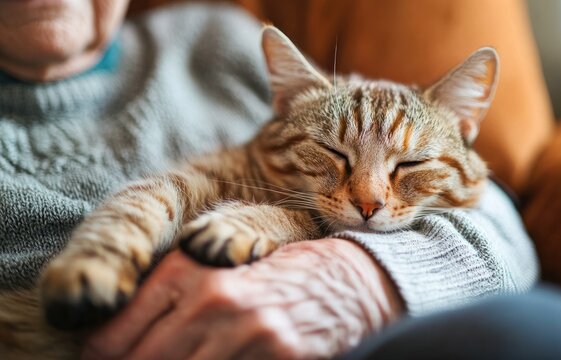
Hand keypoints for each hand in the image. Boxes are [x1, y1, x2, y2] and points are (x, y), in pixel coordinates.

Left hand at [82, 239, 402, 358]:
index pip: (114, 337)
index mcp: (189, 271)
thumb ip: (166, 295)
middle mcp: (214, 301)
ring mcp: (249, 333)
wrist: (347, 277)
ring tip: (192, 358)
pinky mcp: (280, 357)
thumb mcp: (216, 266)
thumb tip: (111, 341)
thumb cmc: (275, 271)